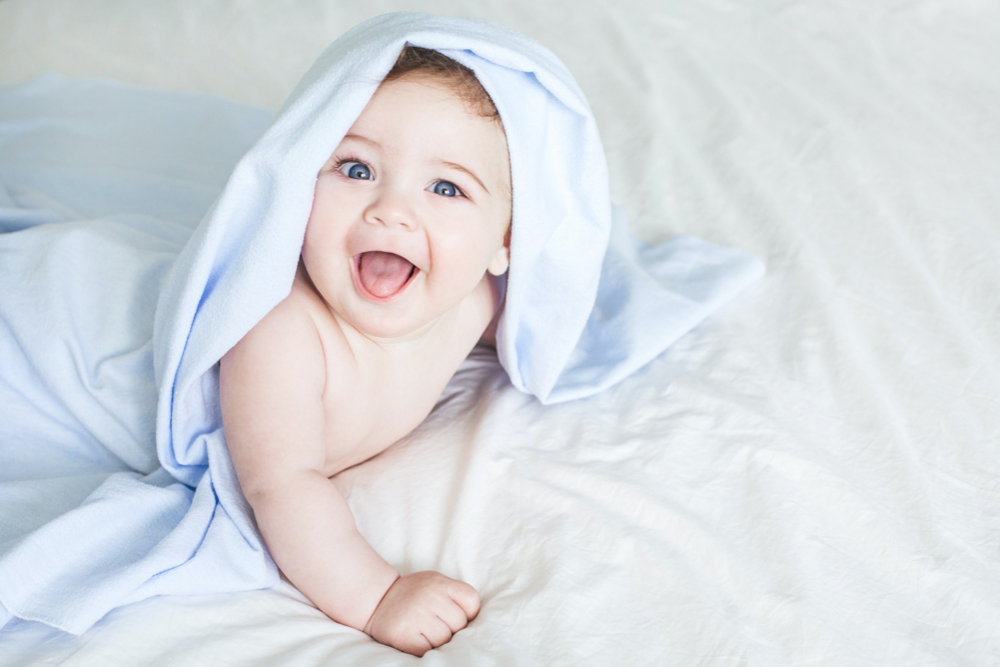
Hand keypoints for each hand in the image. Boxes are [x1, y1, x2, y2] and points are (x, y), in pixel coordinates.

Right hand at [363, 571, 479, 655]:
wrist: (377, 601)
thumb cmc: (412, 594)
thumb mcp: (434, 583)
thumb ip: (454, 595)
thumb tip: (474, 620)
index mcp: (439, 583)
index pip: (471, 600)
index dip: (468, 611)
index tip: (455, 613)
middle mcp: (429, 597)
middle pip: (459, 623)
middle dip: (451, 627)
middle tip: (434, 621)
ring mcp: (416, 616)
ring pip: (445, 640)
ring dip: (437, 640)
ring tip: (423, 629)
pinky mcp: (405, 636)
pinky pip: (428, 651)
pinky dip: (425, 648)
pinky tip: (416, 637)